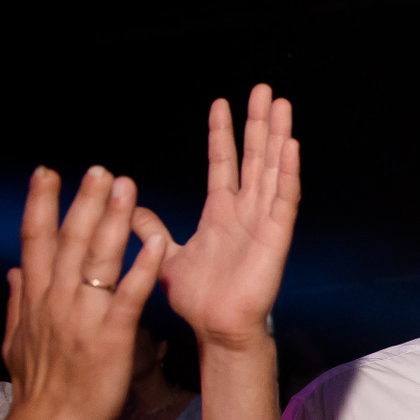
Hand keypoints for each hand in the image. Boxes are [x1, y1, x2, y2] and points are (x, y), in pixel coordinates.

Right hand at [2, 166, 167, 419]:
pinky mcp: (112, 337)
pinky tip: (156, 243)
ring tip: (125, 187)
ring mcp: (84, 317)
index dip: (40, 205)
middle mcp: (57, 300)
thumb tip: (13, 271)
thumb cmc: (39, 388)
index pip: (36, 242)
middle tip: (99, 169)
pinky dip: (142, 268)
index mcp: (36, 299)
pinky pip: (129, 295)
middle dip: (83, 201)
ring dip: (112, 221)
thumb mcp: (16, 341)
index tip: (47, 173)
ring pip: (97, 259)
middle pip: (68, 240)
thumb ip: (18, 302)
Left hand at [135, 85, 299, 350]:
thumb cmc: (198, 300)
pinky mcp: (275, 236)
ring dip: (277, 136)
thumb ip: (151, 229)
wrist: (217, 329)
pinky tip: (290, 146)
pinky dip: (288, 172)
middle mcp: (246, 212)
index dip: (223, 134)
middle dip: (258, 123)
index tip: (221, 103)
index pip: (223, 164)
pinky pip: (284, 198)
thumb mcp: (165, 256)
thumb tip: (129, 207)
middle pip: (254, 157)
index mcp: (222, 213)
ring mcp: (263, 221)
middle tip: (263, 90)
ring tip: (281, 104)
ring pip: (272, 169)